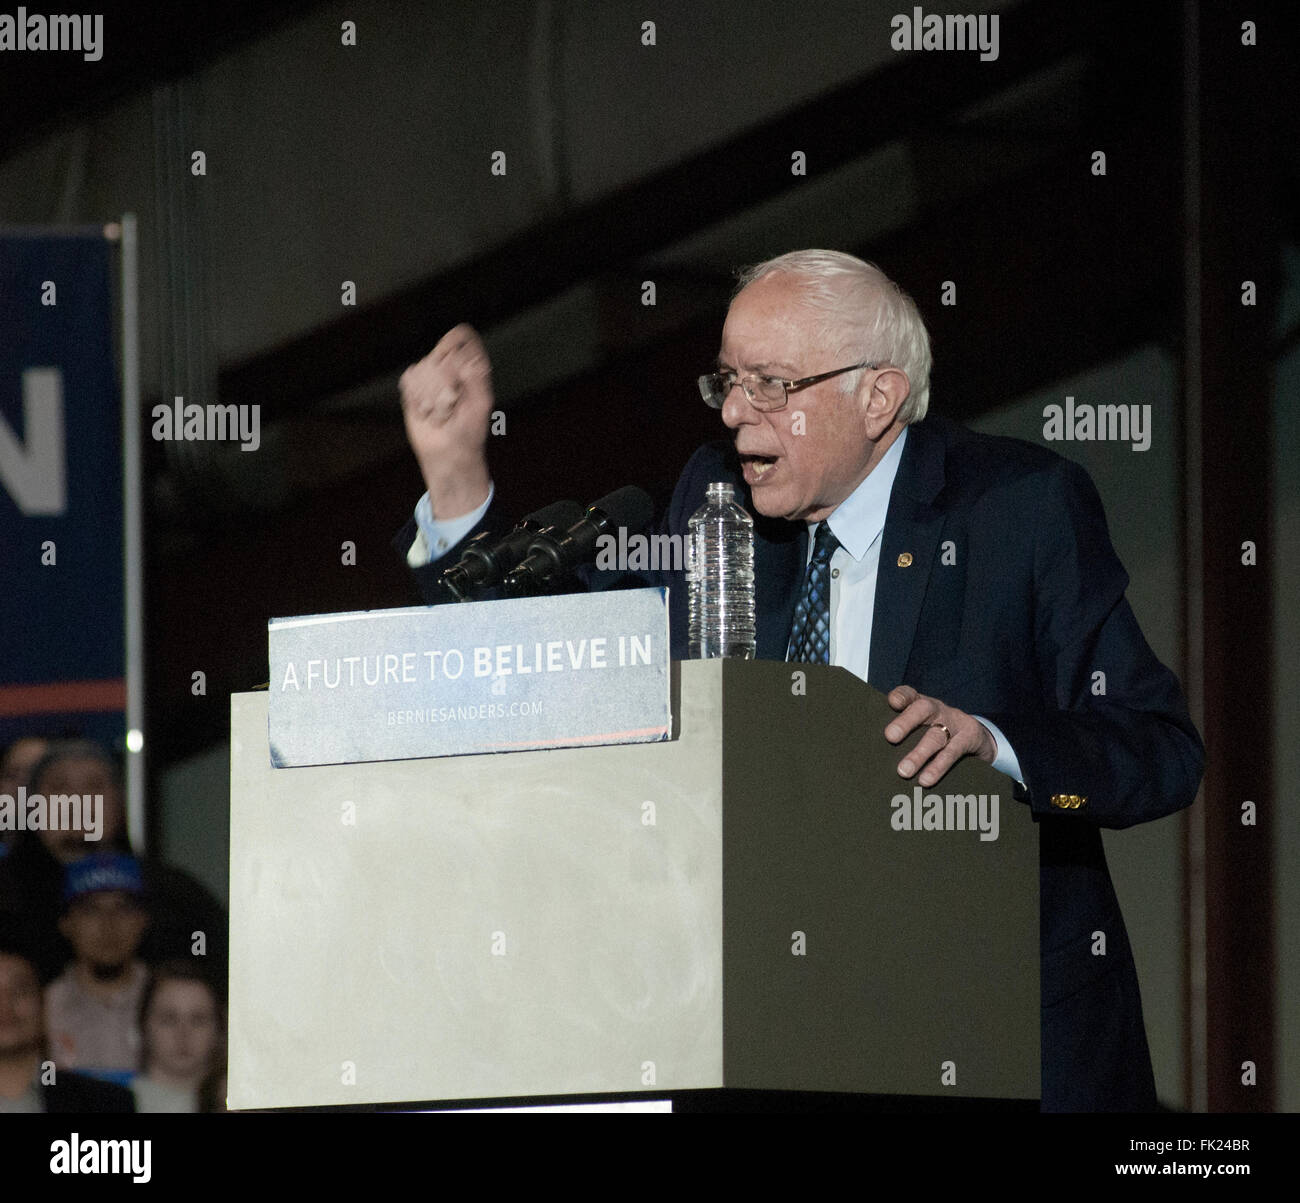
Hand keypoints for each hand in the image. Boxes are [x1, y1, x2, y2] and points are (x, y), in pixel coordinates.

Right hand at [399, 324, 493, 516]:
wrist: (448, 452)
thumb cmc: (469, 431)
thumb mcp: (481, 406)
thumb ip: (477, 381)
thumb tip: (465, 362)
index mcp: (472, 366)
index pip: (463, 337)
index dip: (454, 341)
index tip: (452, 361)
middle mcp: (451, 366)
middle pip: (440, 357)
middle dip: (444, 388)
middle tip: (452, 407)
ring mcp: (430, 375)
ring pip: (423, 370)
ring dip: (431, 398)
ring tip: (440, 414)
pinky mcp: (413, 386)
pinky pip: (409, 381)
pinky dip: (417, 400)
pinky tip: (426, 412)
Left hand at [884, 685, 996, 787]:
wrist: (976, 736)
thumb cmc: (936, 731)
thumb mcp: (921, 725)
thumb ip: (901, 730)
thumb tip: (874, 751)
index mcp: (921, 703)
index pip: (909, 694)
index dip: (901, 696)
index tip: (892, 702)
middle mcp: (937, 710)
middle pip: (922, 710)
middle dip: (906, 722)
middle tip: (890, 736)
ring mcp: (954, 723)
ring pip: (935, 737)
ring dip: (919, 754)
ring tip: (904, 771)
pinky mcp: (969, 738)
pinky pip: (952, 754)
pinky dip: (938, 767)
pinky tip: (925, 779)